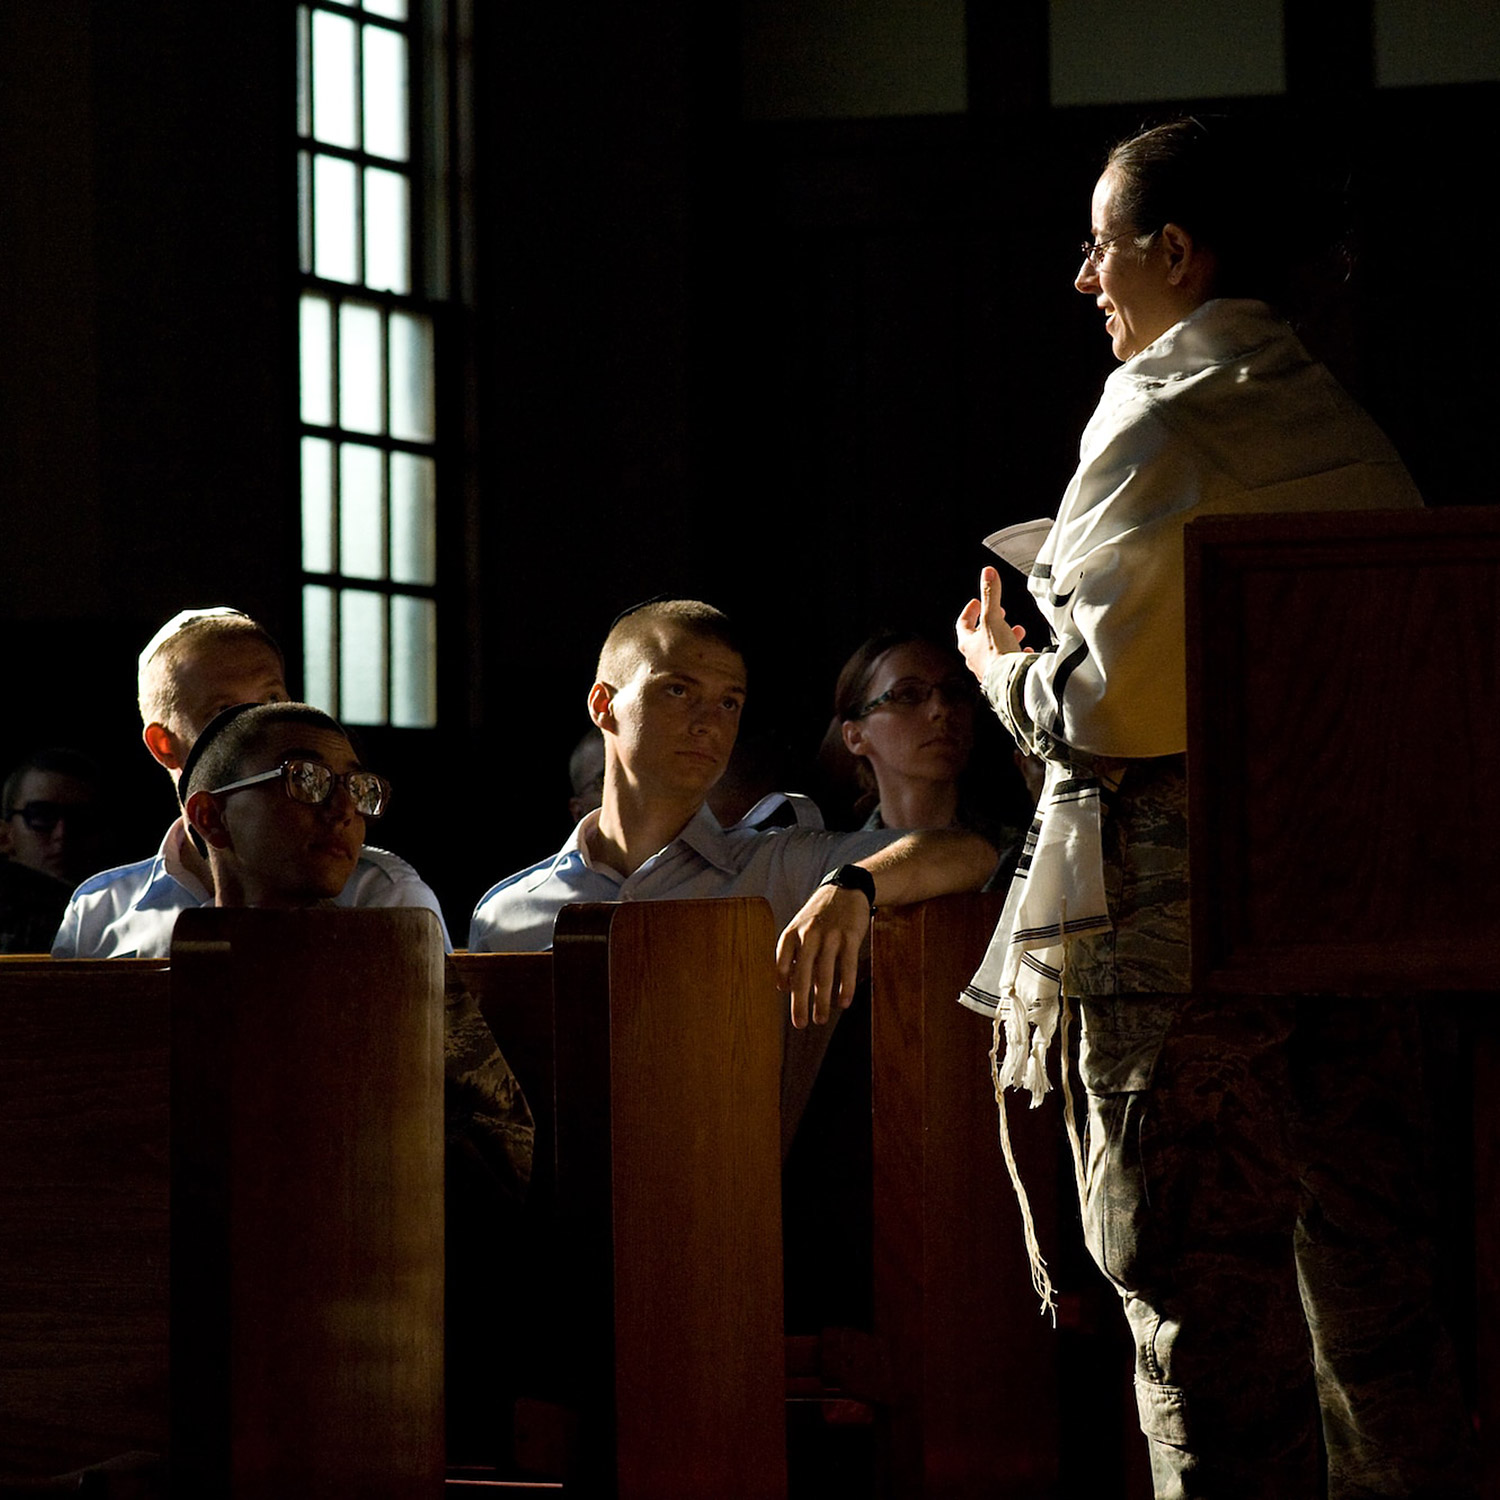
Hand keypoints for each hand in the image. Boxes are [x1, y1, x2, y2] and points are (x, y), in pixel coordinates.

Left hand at [775, 883, 870, 1029]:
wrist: (846, 889)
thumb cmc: (819, 915)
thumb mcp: (799, 928)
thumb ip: (791, 955)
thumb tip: (783, 987)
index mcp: (791, 934)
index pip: (782, 964)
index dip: (783, 984)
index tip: (786, 999)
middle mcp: (808, 935)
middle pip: (801, 976)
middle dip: (800, 1003)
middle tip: (800, 1024)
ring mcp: (830, 936)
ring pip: (824, 975)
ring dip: (821, 1001)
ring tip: (820, 1019)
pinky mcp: (850, 937)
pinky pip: (847, 967)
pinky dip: (845, 987)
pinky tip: (843, 1003)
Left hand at [956, 565, 1026, 681]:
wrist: (1010, 681)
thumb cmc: (997, 653)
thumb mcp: (993, 618)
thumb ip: (991, 595)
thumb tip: (987, 573)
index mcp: (967, 644)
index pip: (963, 624)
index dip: (970, 611)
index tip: (977, 602)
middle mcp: (974, 658)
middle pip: (979, 637)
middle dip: (991, 623)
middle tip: (999, 614)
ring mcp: (988, 669)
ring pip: (994, 649)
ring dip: (1005, 637)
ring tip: (1017, 630)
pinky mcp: (1002, 677)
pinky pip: (1008, 663)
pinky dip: (1016, 653)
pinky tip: (1025, 650)